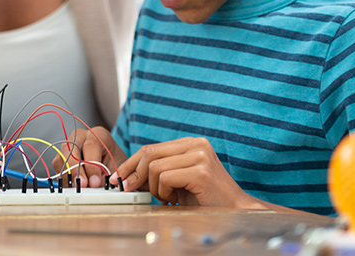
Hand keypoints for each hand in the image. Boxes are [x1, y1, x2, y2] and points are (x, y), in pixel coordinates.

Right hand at [56, 126, 124, 187]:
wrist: (110, 163)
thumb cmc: (113, 163)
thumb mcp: (115, 168)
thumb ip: (105, 176)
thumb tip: (93, 186)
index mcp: (99, 134)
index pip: (91, 146)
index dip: (92, 165)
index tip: (95, 182)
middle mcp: (81, 136)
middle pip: (71, 148)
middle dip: (76, 169)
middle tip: (82, 185)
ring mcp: (68, 145)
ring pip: (61, 158)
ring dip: (69, 176)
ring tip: (78, 188)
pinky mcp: (61, 156)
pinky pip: (57, 167)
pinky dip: (65, 178)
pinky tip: (74, 187)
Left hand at [110, 137, 263, 208]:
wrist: (235, 210)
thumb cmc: (204, 198)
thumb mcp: (178, 179)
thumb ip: (159, 170)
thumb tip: (127, 174)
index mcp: (190, 143)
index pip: (151, 148)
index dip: (132, 163)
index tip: (119, 176)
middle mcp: (196, 144)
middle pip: (149, 153)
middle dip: (135, 174)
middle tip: (130, 189)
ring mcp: (200, 156)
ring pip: (155, 166)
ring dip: (154, 187)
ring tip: (167, 197)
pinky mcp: (201, 171)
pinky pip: (165, 177)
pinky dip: (163, 192)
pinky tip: (174, 199)